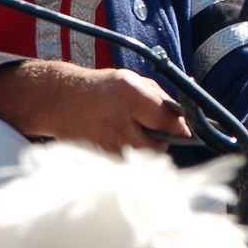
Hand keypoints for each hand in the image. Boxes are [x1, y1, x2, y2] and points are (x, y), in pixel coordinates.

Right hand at [0, 61, 186, 154]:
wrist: (60, 100)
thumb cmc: (102, 88)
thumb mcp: (133, 81)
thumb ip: (160, 100)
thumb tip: (186, 125)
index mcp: (129, 94)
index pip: (168, 122)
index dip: (181, 129)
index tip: (187, 133)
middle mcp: (117, 120)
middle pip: (157, 147)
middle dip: (159, 142)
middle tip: (149, 131)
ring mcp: (105, 143)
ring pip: (141, 160)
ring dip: (142, 151)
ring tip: (127, 134)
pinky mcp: (97, 159)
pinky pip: (125, 166)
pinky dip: (126, 158)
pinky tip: (115, 143)